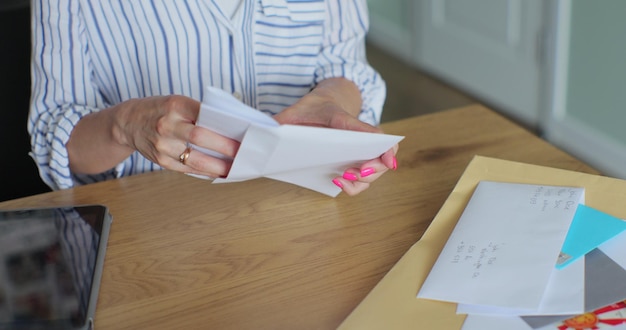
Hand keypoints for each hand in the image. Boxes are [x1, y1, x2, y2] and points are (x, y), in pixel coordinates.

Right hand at [116, 95, 239, 177]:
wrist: (128, 123)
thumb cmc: (160, 110)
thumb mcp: (177, 102)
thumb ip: (199, 113)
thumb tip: (229, 128)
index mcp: (175, 105)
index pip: (204, 113)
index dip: (223, 125)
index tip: (242, 132)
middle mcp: (167, 124)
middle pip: (201, 137)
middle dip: (225, 147)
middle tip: (243, 152)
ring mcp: (162, 145)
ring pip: (195, 159)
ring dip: (218, 166)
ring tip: (235, 168)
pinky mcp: (161, 160)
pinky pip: (187, 169)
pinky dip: (205, 172)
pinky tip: (218, 172)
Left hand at [273, 78, 397, 195]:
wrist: (327, 100)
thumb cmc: (314, 108)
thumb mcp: (296, 110)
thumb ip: (282, 122)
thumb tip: (265, 135)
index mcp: (348, 121)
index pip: (373, 134)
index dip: (386, 149)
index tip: (388, 161)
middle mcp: (361, 138)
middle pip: (380, 160)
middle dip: (371, 171)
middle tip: (352, 173)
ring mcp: (360, 152)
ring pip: (372, 173)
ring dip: (362, 182)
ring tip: (342, 179)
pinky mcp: (355, 161)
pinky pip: (361, 178)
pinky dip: (354, 184)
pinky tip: (338, 181)